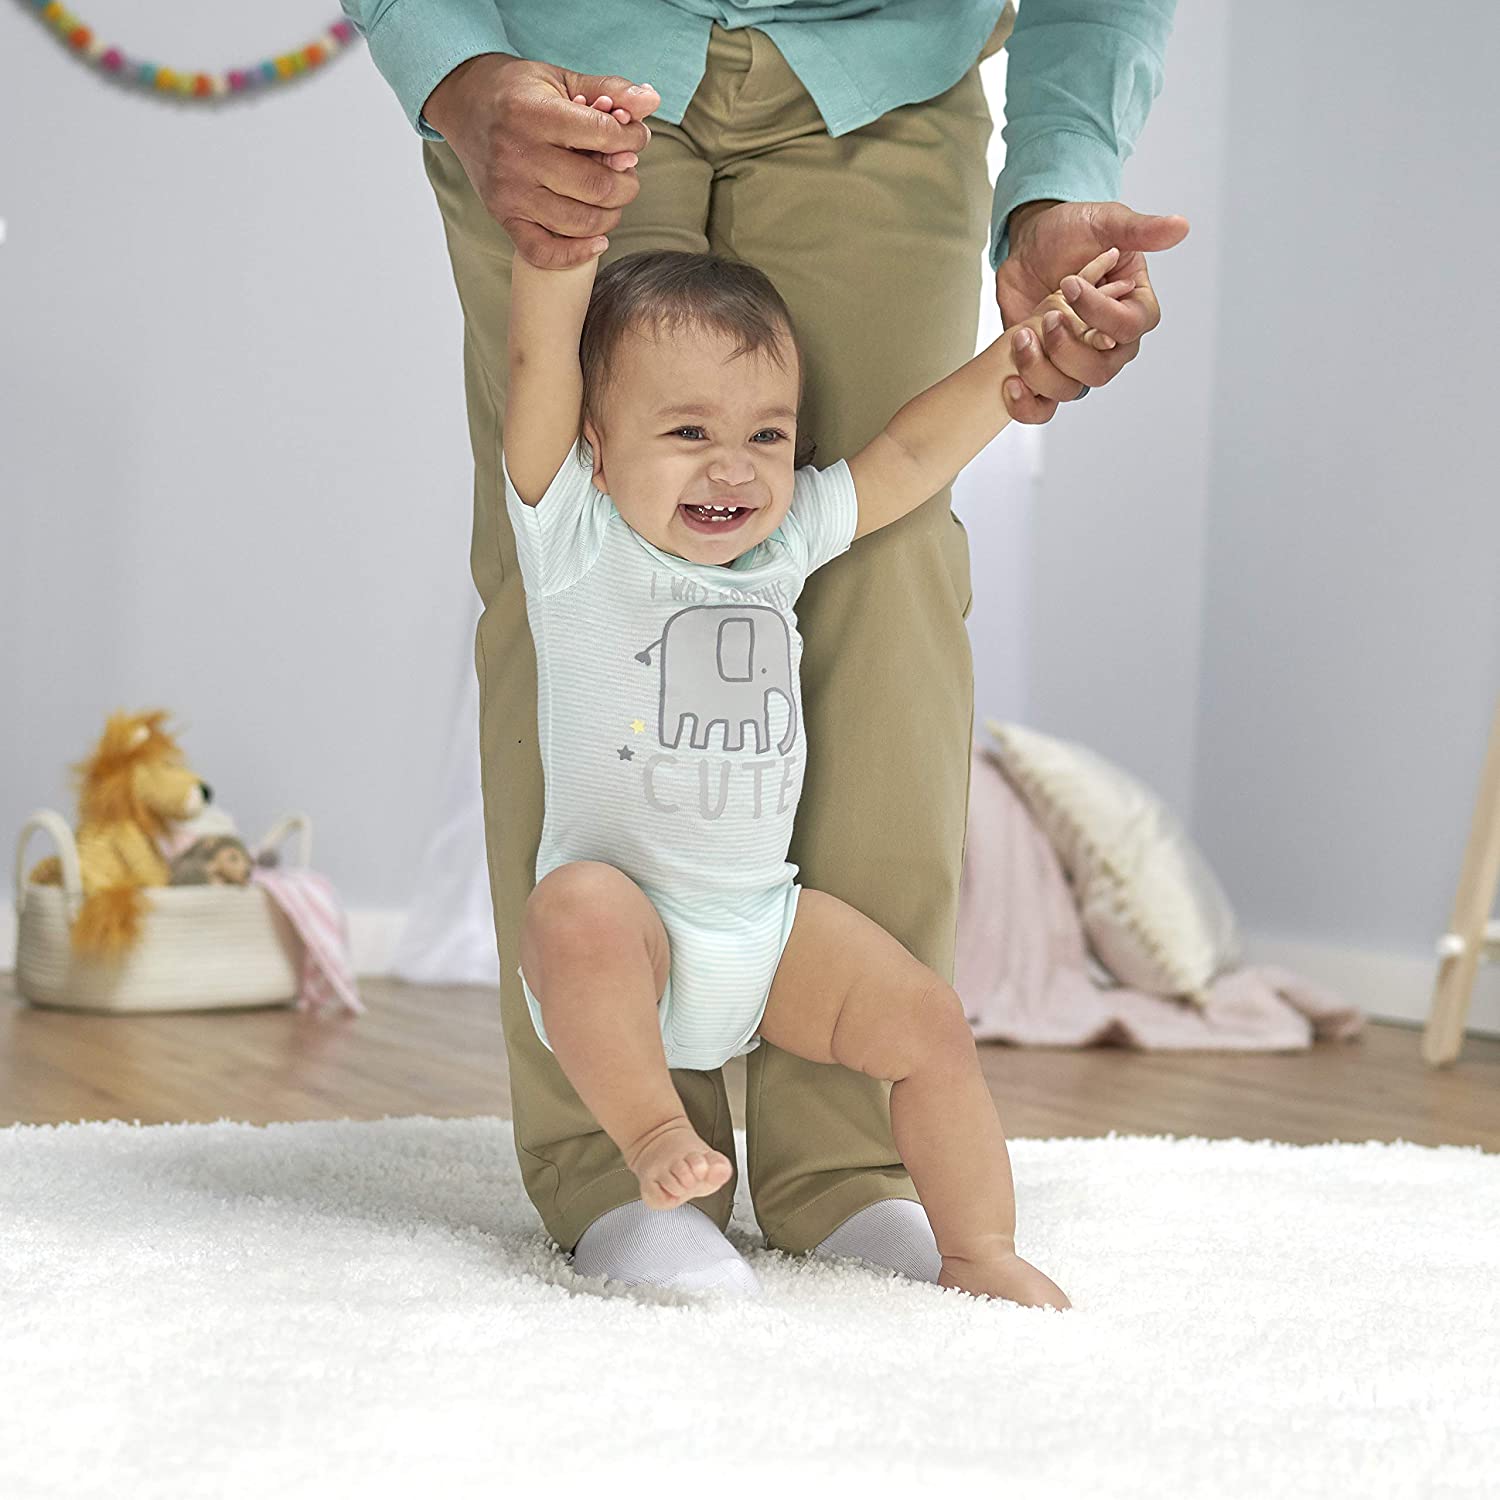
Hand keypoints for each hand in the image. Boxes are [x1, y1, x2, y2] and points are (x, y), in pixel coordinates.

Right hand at [423, 54, 661, 268]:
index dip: (633, 138)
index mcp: (533, 114)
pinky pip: (544, 252)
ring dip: (610, 215)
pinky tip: (597, 239)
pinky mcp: (504, 216)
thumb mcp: (562, 79)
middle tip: (625, 172)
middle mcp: (518, 156)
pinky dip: (577, 253)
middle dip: (626, 183)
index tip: (635, 137)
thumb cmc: (520, 91)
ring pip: (579, 223)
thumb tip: (652, 100)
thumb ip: (610, 90)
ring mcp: (510, 192)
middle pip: (596, 187)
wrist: (465, 103)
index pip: (603, 135)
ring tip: (610, 198)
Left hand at [995, 200, 1189, 423]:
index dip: (1100, 313)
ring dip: (1041, 369)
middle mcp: (1111, 344)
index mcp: (1134, 309)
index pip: (1130, 328)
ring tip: (1022, 337)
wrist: (1029, 246)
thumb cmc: (1072, 232)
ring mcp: (1078, 362)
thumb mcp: (1105, 222)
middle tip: (1048, 315)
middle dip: (1068, 348)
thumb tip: (1180, 226)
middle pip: (1101, 371)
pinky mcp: (1047, 372)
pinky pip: (1043, 407)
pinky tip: (1011, 382)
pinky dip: (1026, 404)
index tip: (1070, 284)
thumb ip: (1140, 230)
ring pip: (1070, 390)